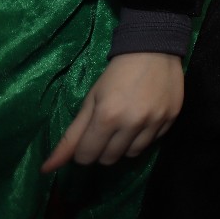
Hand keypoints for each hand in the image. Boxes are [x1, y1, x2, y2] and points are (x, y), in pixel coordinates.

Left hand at [40, 52, 183, 172]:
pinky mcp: (171, 119)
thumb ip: (71, 136)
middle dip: (103, 148)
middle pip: (109, 159)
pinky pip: (152, 142)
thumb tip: (47, 168)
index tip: (89, 135)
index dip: (83, 149)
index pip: (87, 156)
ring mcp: (155, 122)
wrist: (154, 49)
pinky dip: (144, 136)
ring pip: (132, 154)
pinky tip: (143, 118)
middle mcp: (132, 123)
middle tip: (107, 128)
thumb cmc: (116, 74)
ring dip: (124, 145)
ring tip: (125, 125)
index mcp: (107, 117)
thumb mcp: (90, 101)